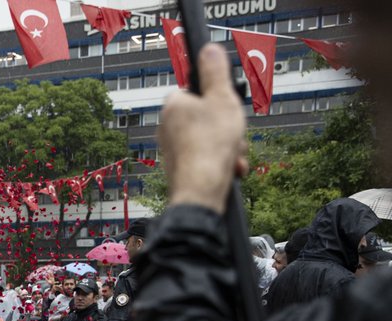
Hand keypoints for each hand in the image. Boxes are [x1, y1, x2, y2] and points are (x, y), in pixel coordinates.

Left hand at [159, 44, 248, 213]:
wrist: (200, 191)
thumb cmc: (209, 145)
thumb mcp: (221, 98)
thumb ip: (215, 72)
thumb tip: (208, 49)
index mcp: (172, 106)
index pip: (192, 89)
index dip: (214, 95)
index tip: (226, 104)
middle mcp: (167, 127)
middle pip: (206, 117)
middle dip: (227, 126)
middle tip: (235, 134)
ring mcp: (173, 150)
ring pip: (210, 139)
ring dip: (229, 147)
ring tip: (233, 156)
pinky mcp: (181, 169)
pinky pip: (207, 159)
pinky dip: (222, 163)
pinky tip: (231, 170)